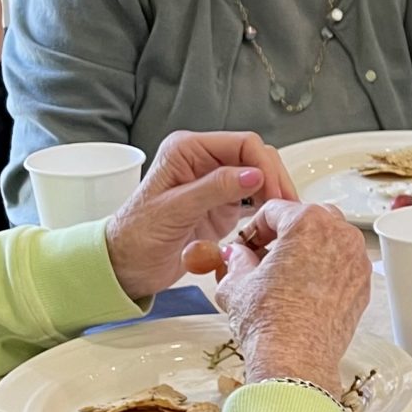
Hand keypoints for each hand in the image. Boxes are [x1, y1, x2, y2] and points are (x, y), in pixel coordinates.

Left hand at [101, 131, 296, 300]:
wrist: (124, 267)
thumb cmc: (135, 236)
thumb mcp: (175, 210)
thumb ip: (215, 189)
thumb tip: (255, 174)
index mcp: (187, 150)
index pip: (242, 144)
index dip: (264, 165)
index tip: (275, 192)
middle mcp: (203, 161)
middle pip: (256, 158)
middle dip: (274, 178)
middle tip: (287, 206)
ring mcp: (215, 184)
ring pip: (260, 178)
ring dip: (274, 193)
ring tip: (285, 215)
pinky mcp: (221, 206)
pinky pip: (254, 201)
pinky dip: (267, 209)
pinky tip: (273, 222)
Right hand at [215, 200, 369, 396]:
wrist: (295, 361)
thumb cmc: (269, 321)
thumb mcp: (236, 283)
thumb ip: (236, 259)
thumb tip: (236, 255)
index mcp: (308, 221)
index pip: (274, 210)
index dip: (253, 228)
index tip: (246, 244)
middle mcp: (339, 234)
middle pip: (307, 219)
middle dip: (284, 234)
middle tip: (263, 256)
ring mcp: (356, 260)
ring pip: (329, 241)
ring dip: (306, 250)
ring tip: (282, 275)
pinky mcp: (363, 285)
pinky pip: (342, 266)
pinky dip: (324, 271)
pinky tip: (303, 292)